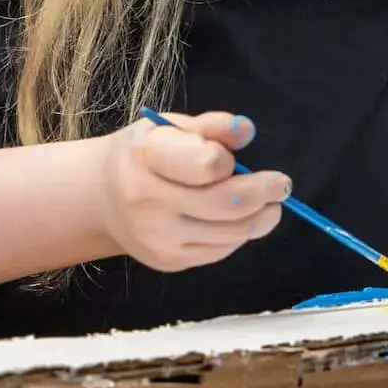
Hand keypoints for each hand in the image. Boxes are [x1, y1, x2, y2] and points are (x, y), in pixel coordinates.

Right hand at [94, 111, 289, 272]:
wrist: (105, 198)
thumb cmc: (147, 154)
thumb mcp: (172, 127)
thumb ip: (211, 125)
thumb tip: (246, 130)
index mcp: (145, 157)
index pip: (206, 164)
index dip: (227, 160)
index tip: (234, 157)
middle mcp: (147, 201)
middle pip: (226, 204)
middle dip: (264, 193)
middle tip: (282, 185)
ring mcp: (157, 238)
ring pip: (230, 233)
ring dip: (260, 217)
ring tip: (270, 203)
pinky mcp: (169, 262)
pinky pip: (221, 251)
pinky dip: (239, 234)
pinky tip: (238, 219)